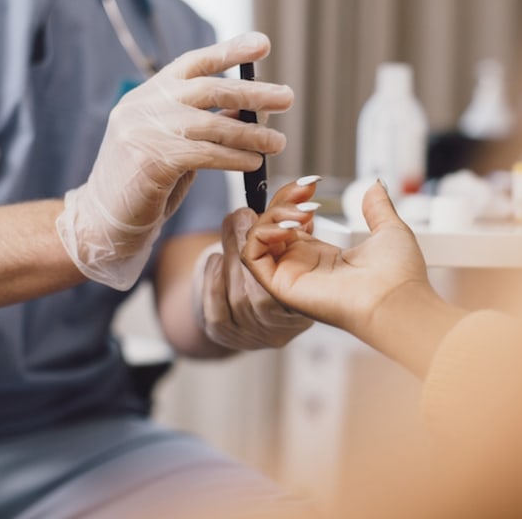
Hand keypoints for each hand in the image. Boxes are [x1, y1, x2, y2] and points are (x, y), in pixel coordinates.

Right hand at [56, 32, 292, 289]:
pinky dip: (234, 158)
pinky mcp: (150, 160)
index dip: (229, 51)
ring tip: (279, 142)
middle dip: (252, 92)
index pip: (193, 62)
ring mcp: (143, 130)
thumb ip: (205, 123)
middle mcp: (143, 105)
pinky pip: (204, 154)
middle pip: (208, 88)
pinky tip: (253, 164)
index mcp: (149, 94)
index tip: (263, 43)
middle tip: (287, 97)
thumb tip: (251, 110)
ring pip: (210, 123)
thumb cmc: (146, 182)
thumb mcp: (175, 143)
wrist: (103, 219)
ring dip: (251, 134)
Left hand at [197, 191, 316, 348]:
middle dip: (248, 246)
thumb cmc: (280, 264)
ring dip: (230, 256)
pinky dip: (213, 281)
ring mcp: (253, 335)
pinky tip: (217, 260)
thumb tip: (304, 186)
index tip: (274, 220)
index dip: (279, 250)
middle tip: (242, 214)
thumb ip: (296, 218)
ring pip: (237, 298)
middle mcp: (281, 327)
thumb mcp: (295, 240)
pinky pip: (215, 311)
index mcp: (308, 305)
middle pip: (259, 292)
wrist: (253, 302)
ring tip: (232, 228)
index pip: (291, 284)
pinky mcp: (225, 334)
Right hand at [242, 179, 431, 334]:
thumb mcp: (388, 230)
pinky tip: (288, 226)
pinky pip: (252, 257)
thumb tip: (375, 186)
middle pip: (272, 226)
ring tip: (301, 212)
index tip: (312, 182)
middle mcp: (304, 266)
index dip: (294, 199)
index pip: (291, 223)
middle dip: (283, 200)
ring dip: (272, 215)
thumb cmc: (399, 277)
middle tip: (306, 191)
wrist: (398, 300)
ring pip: (259, 238)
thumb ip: (377, 208)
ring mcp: (291, 276)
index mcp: (324, 256)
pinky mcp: (282, 286)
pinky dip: (261, 234)